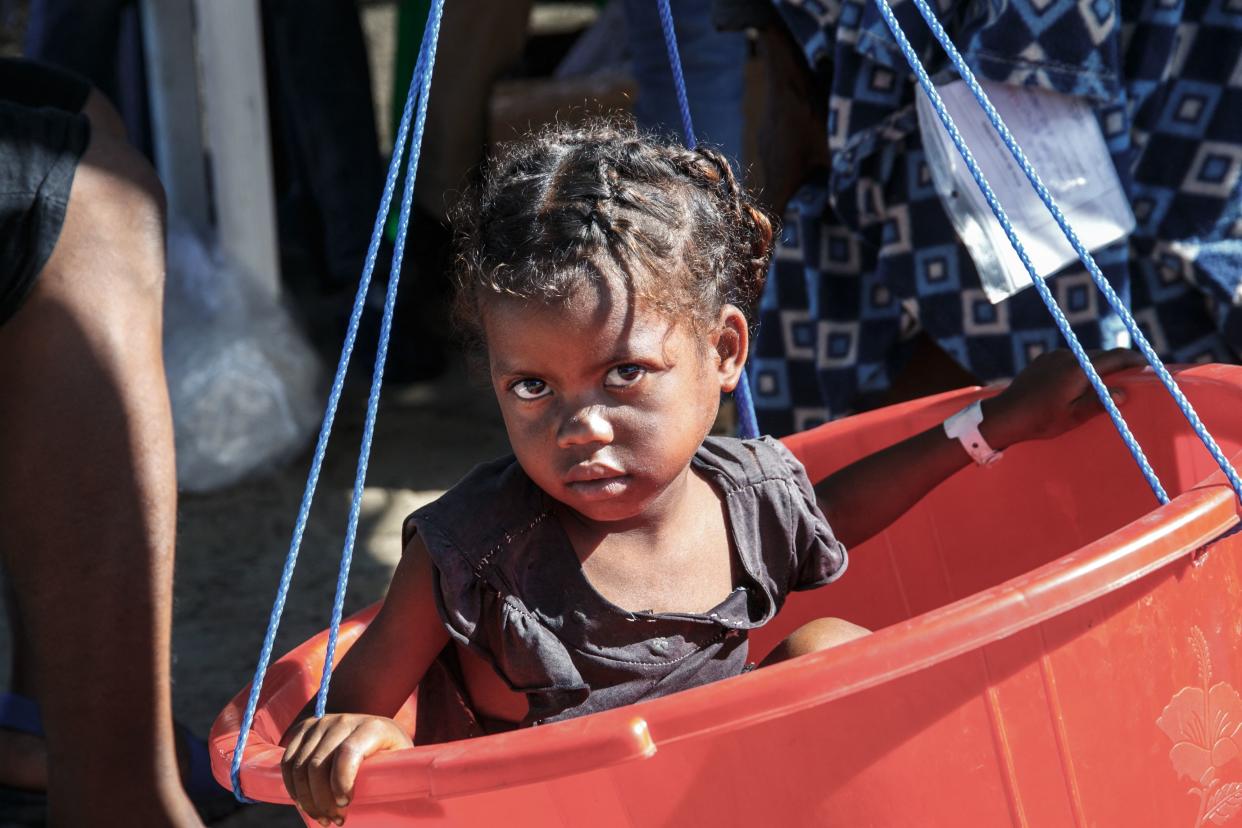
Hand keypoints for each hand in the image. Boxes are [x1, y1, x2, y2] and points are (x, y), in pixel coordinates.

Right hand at [281, 713, 412, 825]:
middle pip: (318, 764)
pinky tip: (304, 803)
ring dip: (306, 799)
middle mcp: (345, 720)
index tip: (346, 804)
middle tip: (334, 820)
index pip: (348, 753)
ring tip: (322, 817)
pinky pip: (287, 761)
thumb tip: (403, 803)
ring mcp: (322, 722)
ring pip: (299, 766)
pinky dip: (292, 787)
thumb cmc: (391, 753)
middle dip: (322, 799)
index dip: (341, 782)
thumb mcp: (400, 762)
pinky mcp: (304, 728)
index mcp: (373, 727)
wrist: (375, 729)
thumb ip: (399, 776)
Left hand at [980, 348, 1146, 448]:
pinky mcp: (1043, 360)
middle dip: (1118, 363)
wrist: (1005, 415)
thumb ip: (1099, 404)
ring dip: (1098, 365)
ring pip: (1085, 356)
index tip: (1146, 364)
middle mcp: (1066, 356)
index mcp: (1078, 369)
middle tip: (1131, 376)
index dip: (1133, 359)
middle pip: (1101, 355)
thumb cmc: (1040, 420)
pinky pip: (1070, 359)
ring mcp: (1053, 356)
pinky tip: (1081, 382)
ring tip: (1107, 381)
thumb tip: (1124, 394)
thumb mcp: (1073, 417)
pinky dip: (1081, 366)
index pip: (1114, 357)